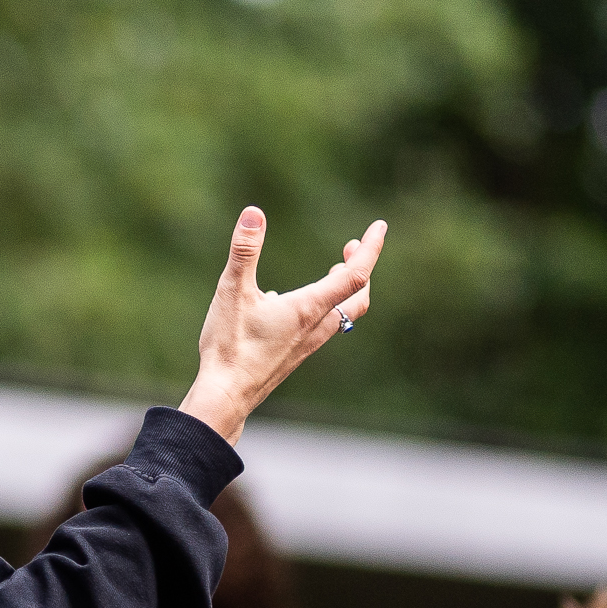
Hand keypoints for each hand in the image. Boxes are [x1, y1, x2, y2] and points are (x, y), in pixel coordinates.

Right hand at [181, 211, 385, 443]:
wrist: (226, 394)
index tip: (379, 226)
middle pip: (358, 297)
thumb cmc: (230, 346)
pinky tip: (291, 304)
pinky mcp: (296, 354)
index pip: (355, 274)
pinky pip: (323, 326)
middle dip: (361, 268)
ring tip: (334, 270)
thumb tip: (254, 213)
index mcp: (309, 308)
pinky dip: (324, 306)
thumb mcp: (232, 291)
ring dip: (345, 289)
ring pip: (343, 314)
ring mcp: (308, 344)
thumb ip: (244, 250)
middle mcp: (316, 327)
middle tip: (351, 245)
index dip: (371, 248)